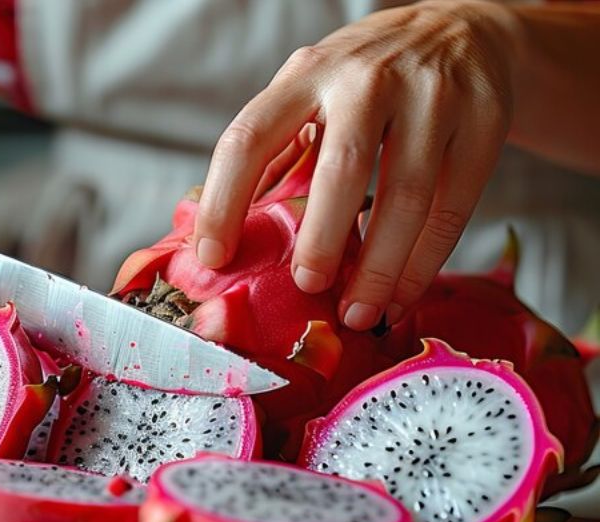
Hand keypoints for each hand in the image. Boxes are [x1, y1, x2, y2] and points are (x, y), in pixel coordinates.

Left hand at [193, 0, 517, 329]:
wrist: (462, 31)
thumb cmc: (363, 82)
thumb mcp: (310, 91)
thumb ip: (277, 152)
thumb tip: (227, 239)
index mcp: (306, 75)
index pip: (249, 137)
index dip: (225, 200)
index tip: (213, 257)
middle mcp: (367, 80)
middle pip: (342, 168)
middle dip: (322, 238)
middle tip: (306, 288)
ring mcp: (433, 96)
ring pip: (408, 194)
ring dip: (381, 266)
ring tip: (358, 313)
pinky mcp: (484, 121)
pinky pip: (453, 206)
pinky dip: (425, 261)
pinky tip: (401, 297)